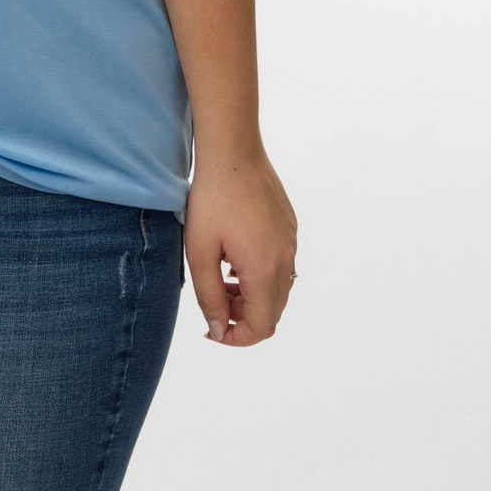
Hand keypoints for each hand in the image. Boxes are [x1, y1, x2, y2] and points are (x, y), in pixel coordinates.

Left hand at [184, 144, 297, 346]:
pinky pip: (281, 265)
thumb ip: (209, 295)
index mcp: (264, 270)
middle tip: (214, 300)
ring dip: (252, 296)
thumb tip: (218, 329)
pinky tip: (234, 255)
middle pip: (273, 311)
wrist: (233, 152)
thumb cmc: (211, 199)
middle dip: (243, 317)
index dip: (237, 338)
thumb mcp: (199, 251)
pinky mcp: (290, 228)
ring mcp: (291, 243)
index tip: (213, 330)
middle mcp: (285, 260)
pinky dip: (261, 275)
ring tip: (221, 277)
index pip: (262, 326)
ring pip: (279, 289)